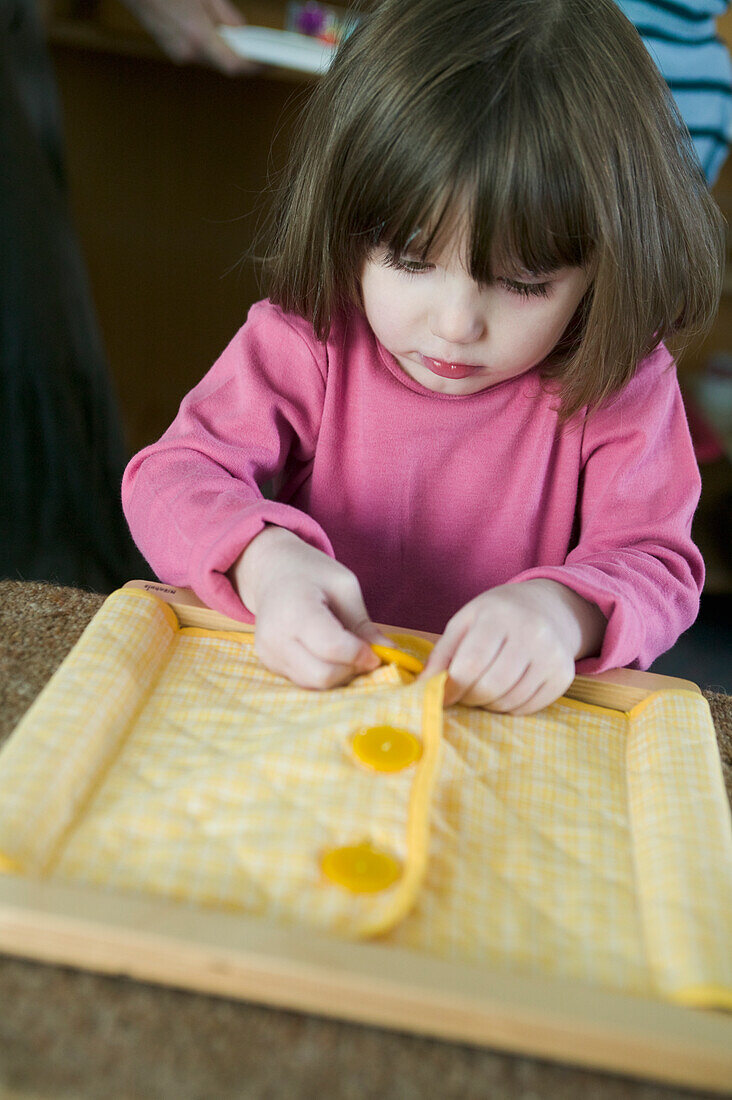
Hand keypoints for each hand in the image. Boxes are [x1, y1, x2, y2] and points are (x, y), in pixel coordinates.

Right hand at [121, 0, 253, 74]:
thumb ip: (225, 16)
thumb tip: (241, 32)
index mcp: (197, 36)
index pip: (234, 64)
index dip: (256, 66)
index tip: (272, 62)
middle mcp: (187, 51)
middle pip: (225, 63)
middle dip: (245, 56)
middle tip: (264, 48)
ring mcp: (178, 54)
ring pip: (212, 58)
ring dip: (228, 49)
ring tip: (243, 37)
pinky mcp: (173, 50)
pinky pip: (200, 52)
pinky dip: (212, 45)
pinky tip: (218, 33)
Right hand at [230, 527, 389, 689]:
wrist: (272, 571)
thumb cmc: (311, 573)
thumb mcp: (344, 586)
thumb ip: (363, 623)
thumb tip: (389, 652)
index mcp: (295, 610)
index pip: (332, 647)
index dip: (360, 655)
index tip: (376, 652)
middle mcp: (275, 637)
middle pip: (322, 675)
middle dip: (351, 670)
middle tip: (363, 655)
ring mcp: (268, 654)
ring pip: (314, 684)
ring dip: (339, 675)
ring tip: (345, 652)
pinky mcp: (269, 664)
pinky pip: (304, 681)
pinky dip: (323, 673)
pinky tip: (327, 653)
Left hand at [420, 580, 605, 714]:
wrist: (547, 608)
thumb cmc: (497, 616)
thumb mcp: (465, 622)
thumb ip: (442, 653)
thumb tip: (423, 687)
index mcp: (499, 616)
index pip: (472, 663)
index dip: (453, 686)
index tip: (443, 695)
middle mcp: (531, 633)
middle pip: (491, 686)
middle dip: (470, 698)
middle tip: (464, 693)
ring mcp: (552, 655)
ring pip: (509, 701)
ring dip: (489, 704)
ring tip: (484, 690)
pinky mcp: (564, 675)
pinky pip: (529, 707)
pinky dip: (510, 707)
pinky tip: (506, 691)